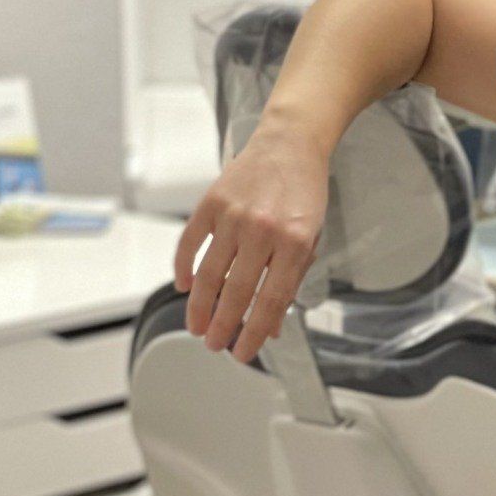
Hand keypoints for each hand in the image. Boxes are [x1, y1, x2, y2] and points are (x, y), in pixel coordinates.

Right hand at [173, 119, 330, 362]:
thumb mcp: (311, 238)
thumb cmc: (304, 191)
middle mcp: (262, 230)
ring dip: (200, 307)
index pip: (271, 300)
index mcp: (294, 242)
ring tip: (197, 327)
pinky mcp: (211, 203)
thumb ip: (292, 281)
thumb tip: (271, 325)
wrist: (290, 143)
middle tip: (215, 344)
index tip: (244, 351)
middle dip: (223, 326)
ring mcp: (233, 216)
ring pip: (209, 274)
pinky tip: (185, 287)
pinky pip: (190, 243)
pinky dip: (184, 268)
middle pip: (236, 292)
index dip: (255, 332)